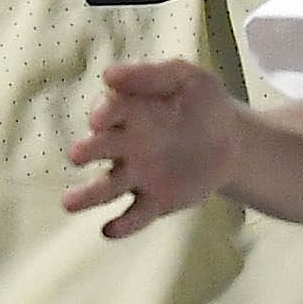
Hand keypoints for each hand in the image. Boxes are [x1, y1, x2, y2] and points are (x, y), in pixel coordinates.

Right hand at [65, 58, 245, 238]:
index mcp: (128, 112)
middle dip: (86, 151)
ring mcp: (136, 175)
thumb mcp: (186, 79)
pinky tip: (111, 229)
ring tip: (69, 202)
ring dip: (86, 195)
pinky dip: (122, 224)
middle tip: (78, 154)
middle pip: (98, 149)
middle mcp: (124, 145)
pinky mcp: (154, 201)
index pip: (109, 111)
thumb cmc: (203, 103)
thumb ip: (150, 75)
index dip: (103, 114)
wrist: (233, 140)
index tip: (101, 118)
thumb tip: (108, 74)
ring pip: (105, 187)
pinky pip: (135, 215)